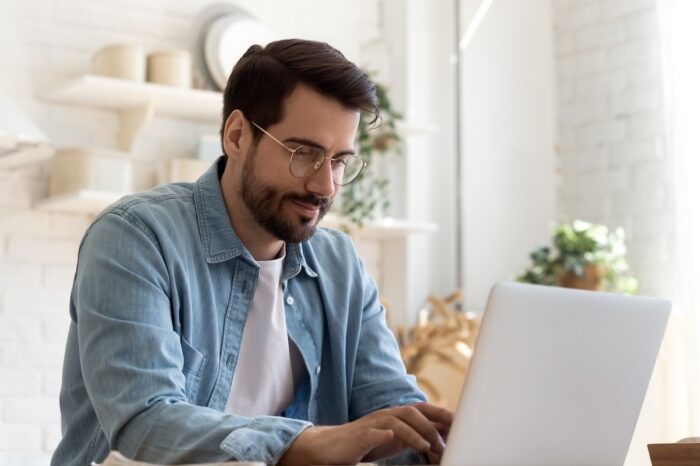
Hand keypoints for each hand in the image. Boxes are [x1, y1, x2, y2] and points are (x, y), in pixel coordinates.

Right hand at [278, 402, 452, 464]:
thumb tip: (441, 438)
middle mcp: (386, 415)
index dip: (442, 413)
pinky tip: (395, 439)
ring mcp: (373, 424)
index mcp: (396, 416)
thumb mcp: (395, 439)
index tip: (461, 423)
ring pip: (398, 420)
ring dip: (416, 433)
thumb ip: (415, 435)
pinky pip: (376, 432)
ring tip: (428, 447)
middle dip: (433, 423)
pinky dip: (386, 434)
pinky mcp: (361, 435)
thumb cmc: (365, 443)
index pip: (423, 409)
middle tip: (448, 440)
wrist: (331, 447)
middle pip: (413, 411)